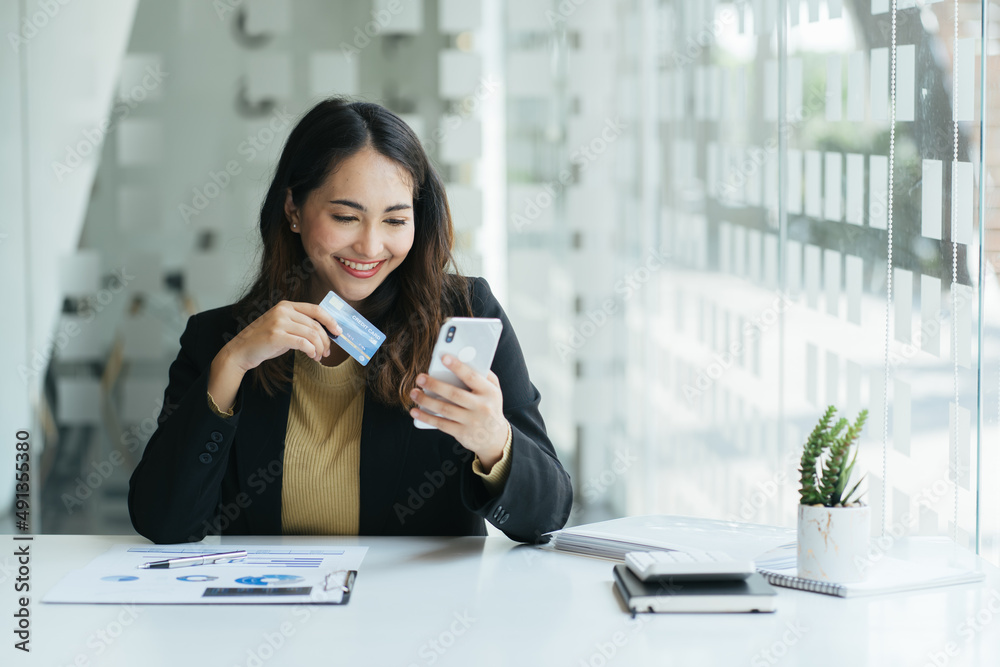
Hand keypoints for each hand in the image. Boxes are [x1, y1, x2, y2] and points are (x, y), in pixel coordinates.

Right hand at [222, 301, 343, 371]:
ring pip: (312, 335)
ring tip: (319, 356)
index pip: (316, 309)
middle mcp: (283, 311)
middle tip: (328, 352)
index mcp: (286, 305)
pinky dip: (312, 351)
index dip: (330, 320)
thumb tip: (324, 333)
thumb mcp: (283, 327)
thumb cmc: (264, 341)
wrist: (241, 350)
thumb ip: (300, 325)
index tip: (338, 331)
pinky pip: (303, 343)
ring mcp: (279, 322)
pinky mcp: (276, 336)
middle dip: (326, 340)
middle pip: (315, 325)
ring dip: (320, 348)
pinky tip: (312, 356)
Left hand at [409, 354, 508, 468]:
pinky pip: (441, 424)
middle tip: (420, 378)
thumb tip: (465, 358)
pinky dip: (426, 417)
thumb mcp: (494, 390)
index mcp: (489, 392)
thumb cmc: (490, 406)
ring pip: (445, 409)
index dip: (458, 367)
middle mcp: (481, 407)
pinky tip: (415, 411)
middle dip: (435, 385)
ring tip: (414, 393)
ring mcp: (471, 421)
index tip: (443, 357)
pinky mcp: (462, 433)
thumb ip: (484, 374)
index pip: (472, 377)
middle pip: (454, 394)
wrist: (496, 438)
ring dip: (426, 400)